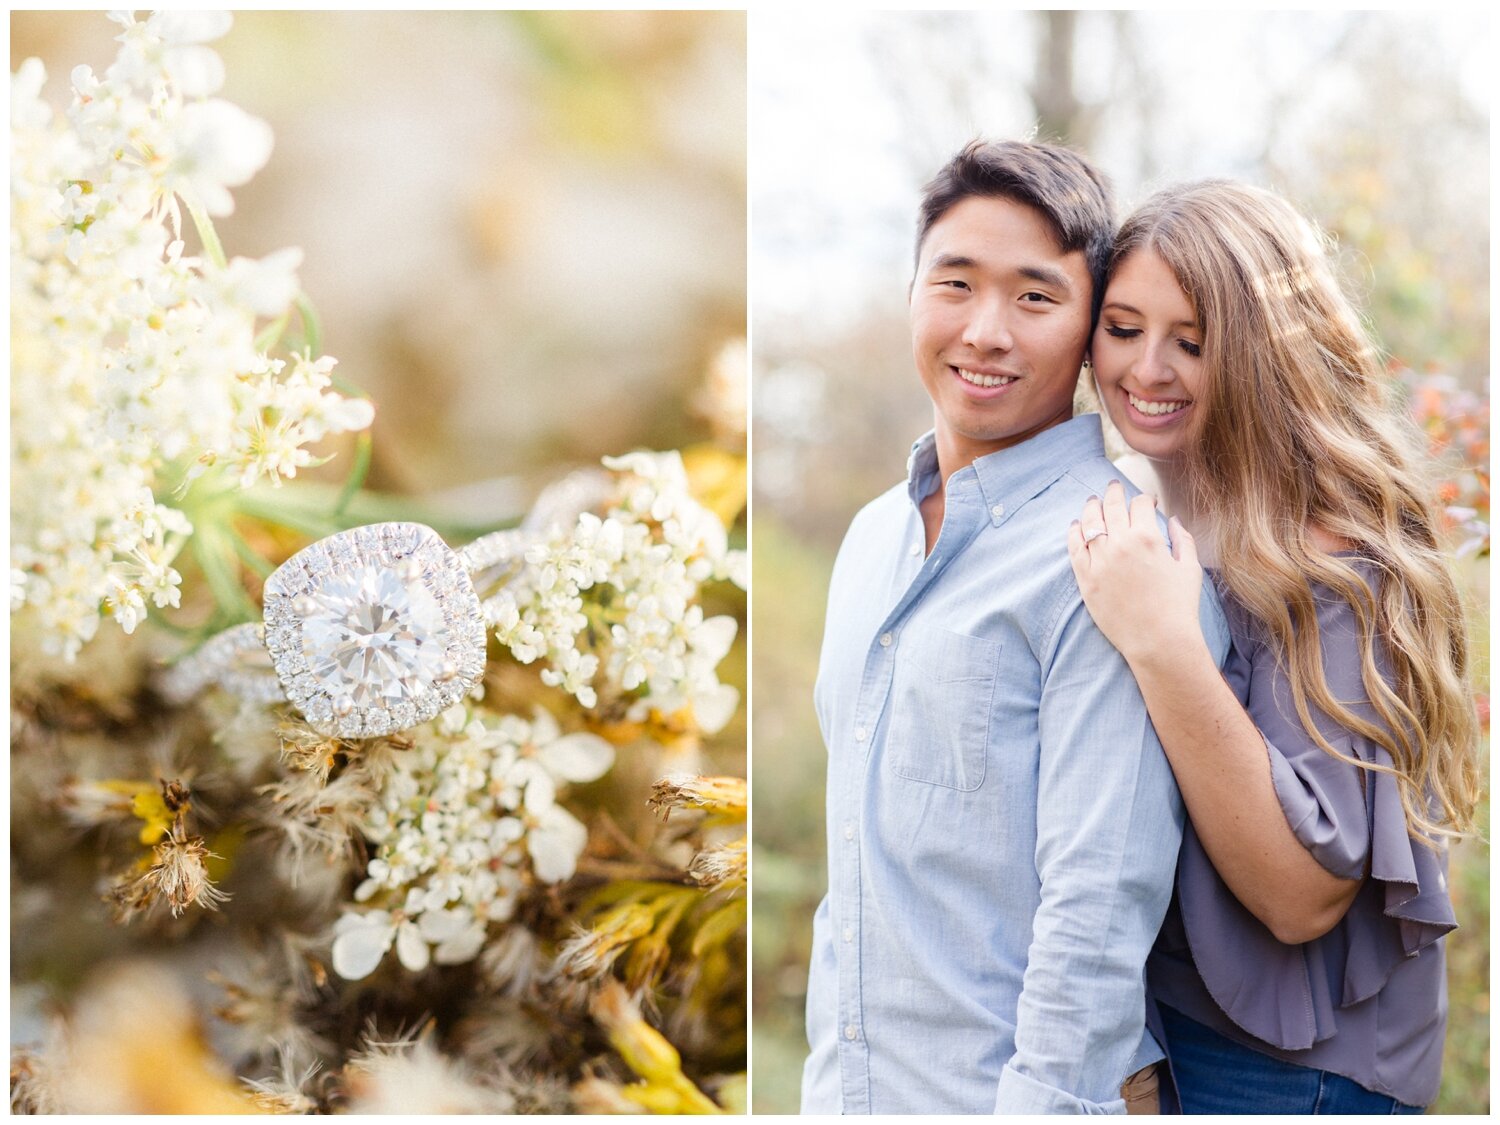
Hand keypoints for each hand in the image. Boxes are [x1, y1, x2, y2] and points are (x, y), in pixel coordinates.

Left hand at [1066, 480, 1204, 666]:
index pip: (1140, 504)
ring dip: (1092, 507)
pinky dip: (1074, 532)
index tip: (1146, 501)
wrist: (1158, 641)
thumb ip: (1182, 538)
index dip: (1144, 498)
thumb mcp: (1190, 568)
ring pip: (1090, 521)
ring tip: (1093, 501)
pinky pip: (1074, 547)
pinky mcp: (1085, 578)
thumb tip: (1172, 519)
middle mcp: (1121, 544)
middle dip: (1114, 492)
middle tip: (1113, 486)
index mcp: (1148, 537)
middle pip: (1112, 506)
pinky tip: (1076, 525)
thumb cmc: (1179, 606)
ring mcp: (1100, 560)